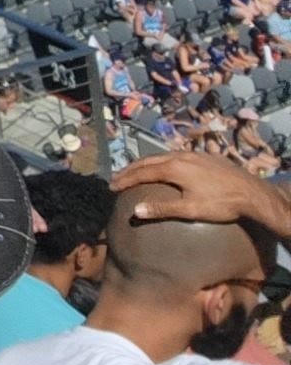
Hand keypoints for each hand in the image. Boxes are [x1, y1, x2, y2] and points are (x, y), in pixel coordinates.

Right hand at [113, 149, 290, 237]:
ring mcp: (192, 154)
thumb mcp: (191, 209)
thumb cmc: (221, 203)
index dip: (124, 179)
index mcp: (172, 168)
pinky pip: (174, 155)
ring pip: (161, 155)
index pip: (141, 172)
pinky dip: (160, 161)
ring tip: (135, 171)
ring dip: (145, 163)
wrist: (253, 192)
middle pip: (147, 161)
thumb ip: (162, 208)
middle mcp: (179, 156)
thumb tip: (135, 210)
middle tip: (116, 177)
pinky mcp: (204, 155)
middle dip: (130, 169)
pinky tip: (165, 167)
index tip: (111, 187)